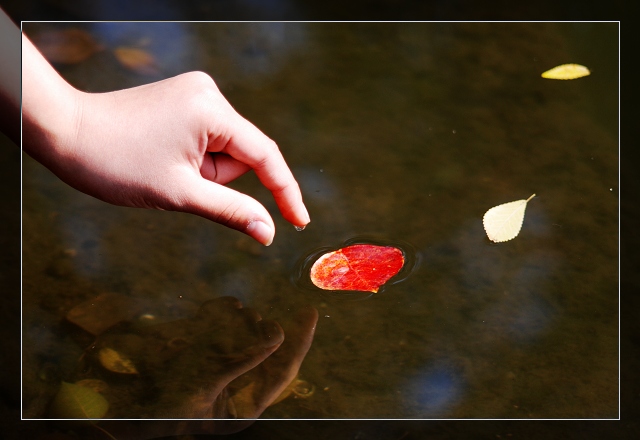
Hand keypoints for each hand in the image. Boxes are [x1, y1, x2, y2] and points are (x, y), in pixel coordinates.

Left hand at [21, 34, 309, 244]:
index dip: (285, 192)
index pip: (266, 156)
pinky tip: (165, 157)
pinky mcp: (184, 99)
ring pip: (224, 149)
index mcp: (212, 111)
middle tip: (177, 182)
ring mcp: (195, 93)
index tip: (300, 222)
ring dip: (204, 170)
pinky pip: (208, 138)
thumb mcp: (180, 193)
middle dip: (217, 178)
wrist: (66, 133)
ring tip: (164, 168)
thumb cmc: (117, 163)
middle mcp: (209, 93)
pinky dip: (196, 158)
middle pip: (241, 154)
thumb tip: (269, 232)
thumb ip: (232, 211)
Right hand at [94, 296, 317, 436]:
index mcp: (244, 404)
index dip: (299, 341)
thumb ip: (237, 362)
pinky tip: (208, 310)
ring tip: (225, 313)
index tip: (309, 312)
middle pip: (264, 349)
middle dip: (259, 328)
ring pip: (241, 336)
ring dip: (236, 320)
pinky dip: (215, 315)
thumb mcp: (200, 389)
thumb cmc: (157, 411)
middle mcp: (236, 386)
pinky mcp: (199, 354)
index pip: (283, 370)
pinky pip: (217, 330)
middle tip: (249, 316)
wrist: (116, 414)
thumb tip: (274, 336)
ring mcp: (218, 369)